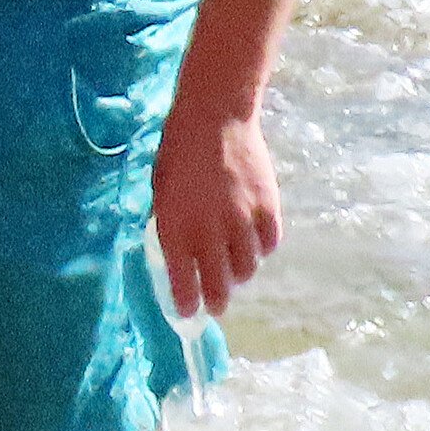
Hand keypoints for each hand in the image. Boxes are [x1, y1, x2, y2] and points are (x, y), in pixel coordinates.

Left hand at [149, 104, 281, 318]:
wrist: (215, 117)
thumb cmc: (178, 150)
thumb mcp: (161, 188)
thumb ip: (170, 223)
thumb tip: (178, 253)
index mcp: (176, 226)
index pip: (182, 281)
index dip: (186, 303)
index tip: (188, 313)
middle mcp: (210, 231)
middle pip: (219, 285)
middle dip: (216, 301)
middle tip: (216, 305)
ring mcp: (242, 222)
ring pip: (247, 269)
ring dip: (238, 273)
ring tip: (233, 268)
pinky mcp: (268, 210)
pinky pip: (268, 245)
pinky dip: (260, 248)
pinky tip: (253, 242)